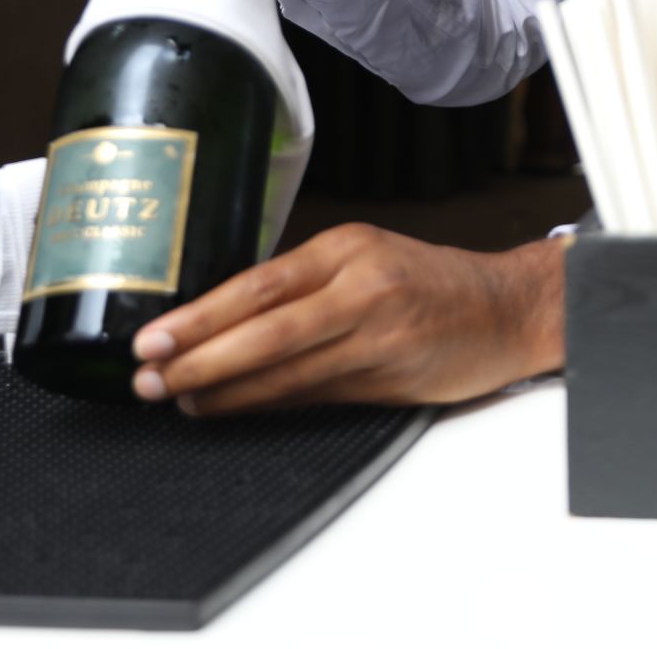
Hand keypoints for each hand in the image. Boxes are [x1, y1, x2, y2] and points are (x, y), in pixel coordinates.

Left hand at [128, 225, 566, 415]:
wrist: (508, 309)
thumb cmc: (433, 284)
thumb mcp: (369, 258)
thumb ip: (306, 284)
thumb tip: (221, 320)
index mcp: (349, 248)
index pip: (260, 283)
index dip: (201, 315)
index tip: (153, 338)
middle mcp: (363, 287)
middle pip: (266, 329)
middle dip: (199, 359)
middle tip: (148, 378)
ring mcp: (378, 336)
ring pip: (285, 370)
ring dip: (223, 391)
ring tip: (178, 400)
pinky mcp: (389, 377)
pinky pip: (313, 394)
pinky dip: (265, 404)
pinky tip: (231, 409)